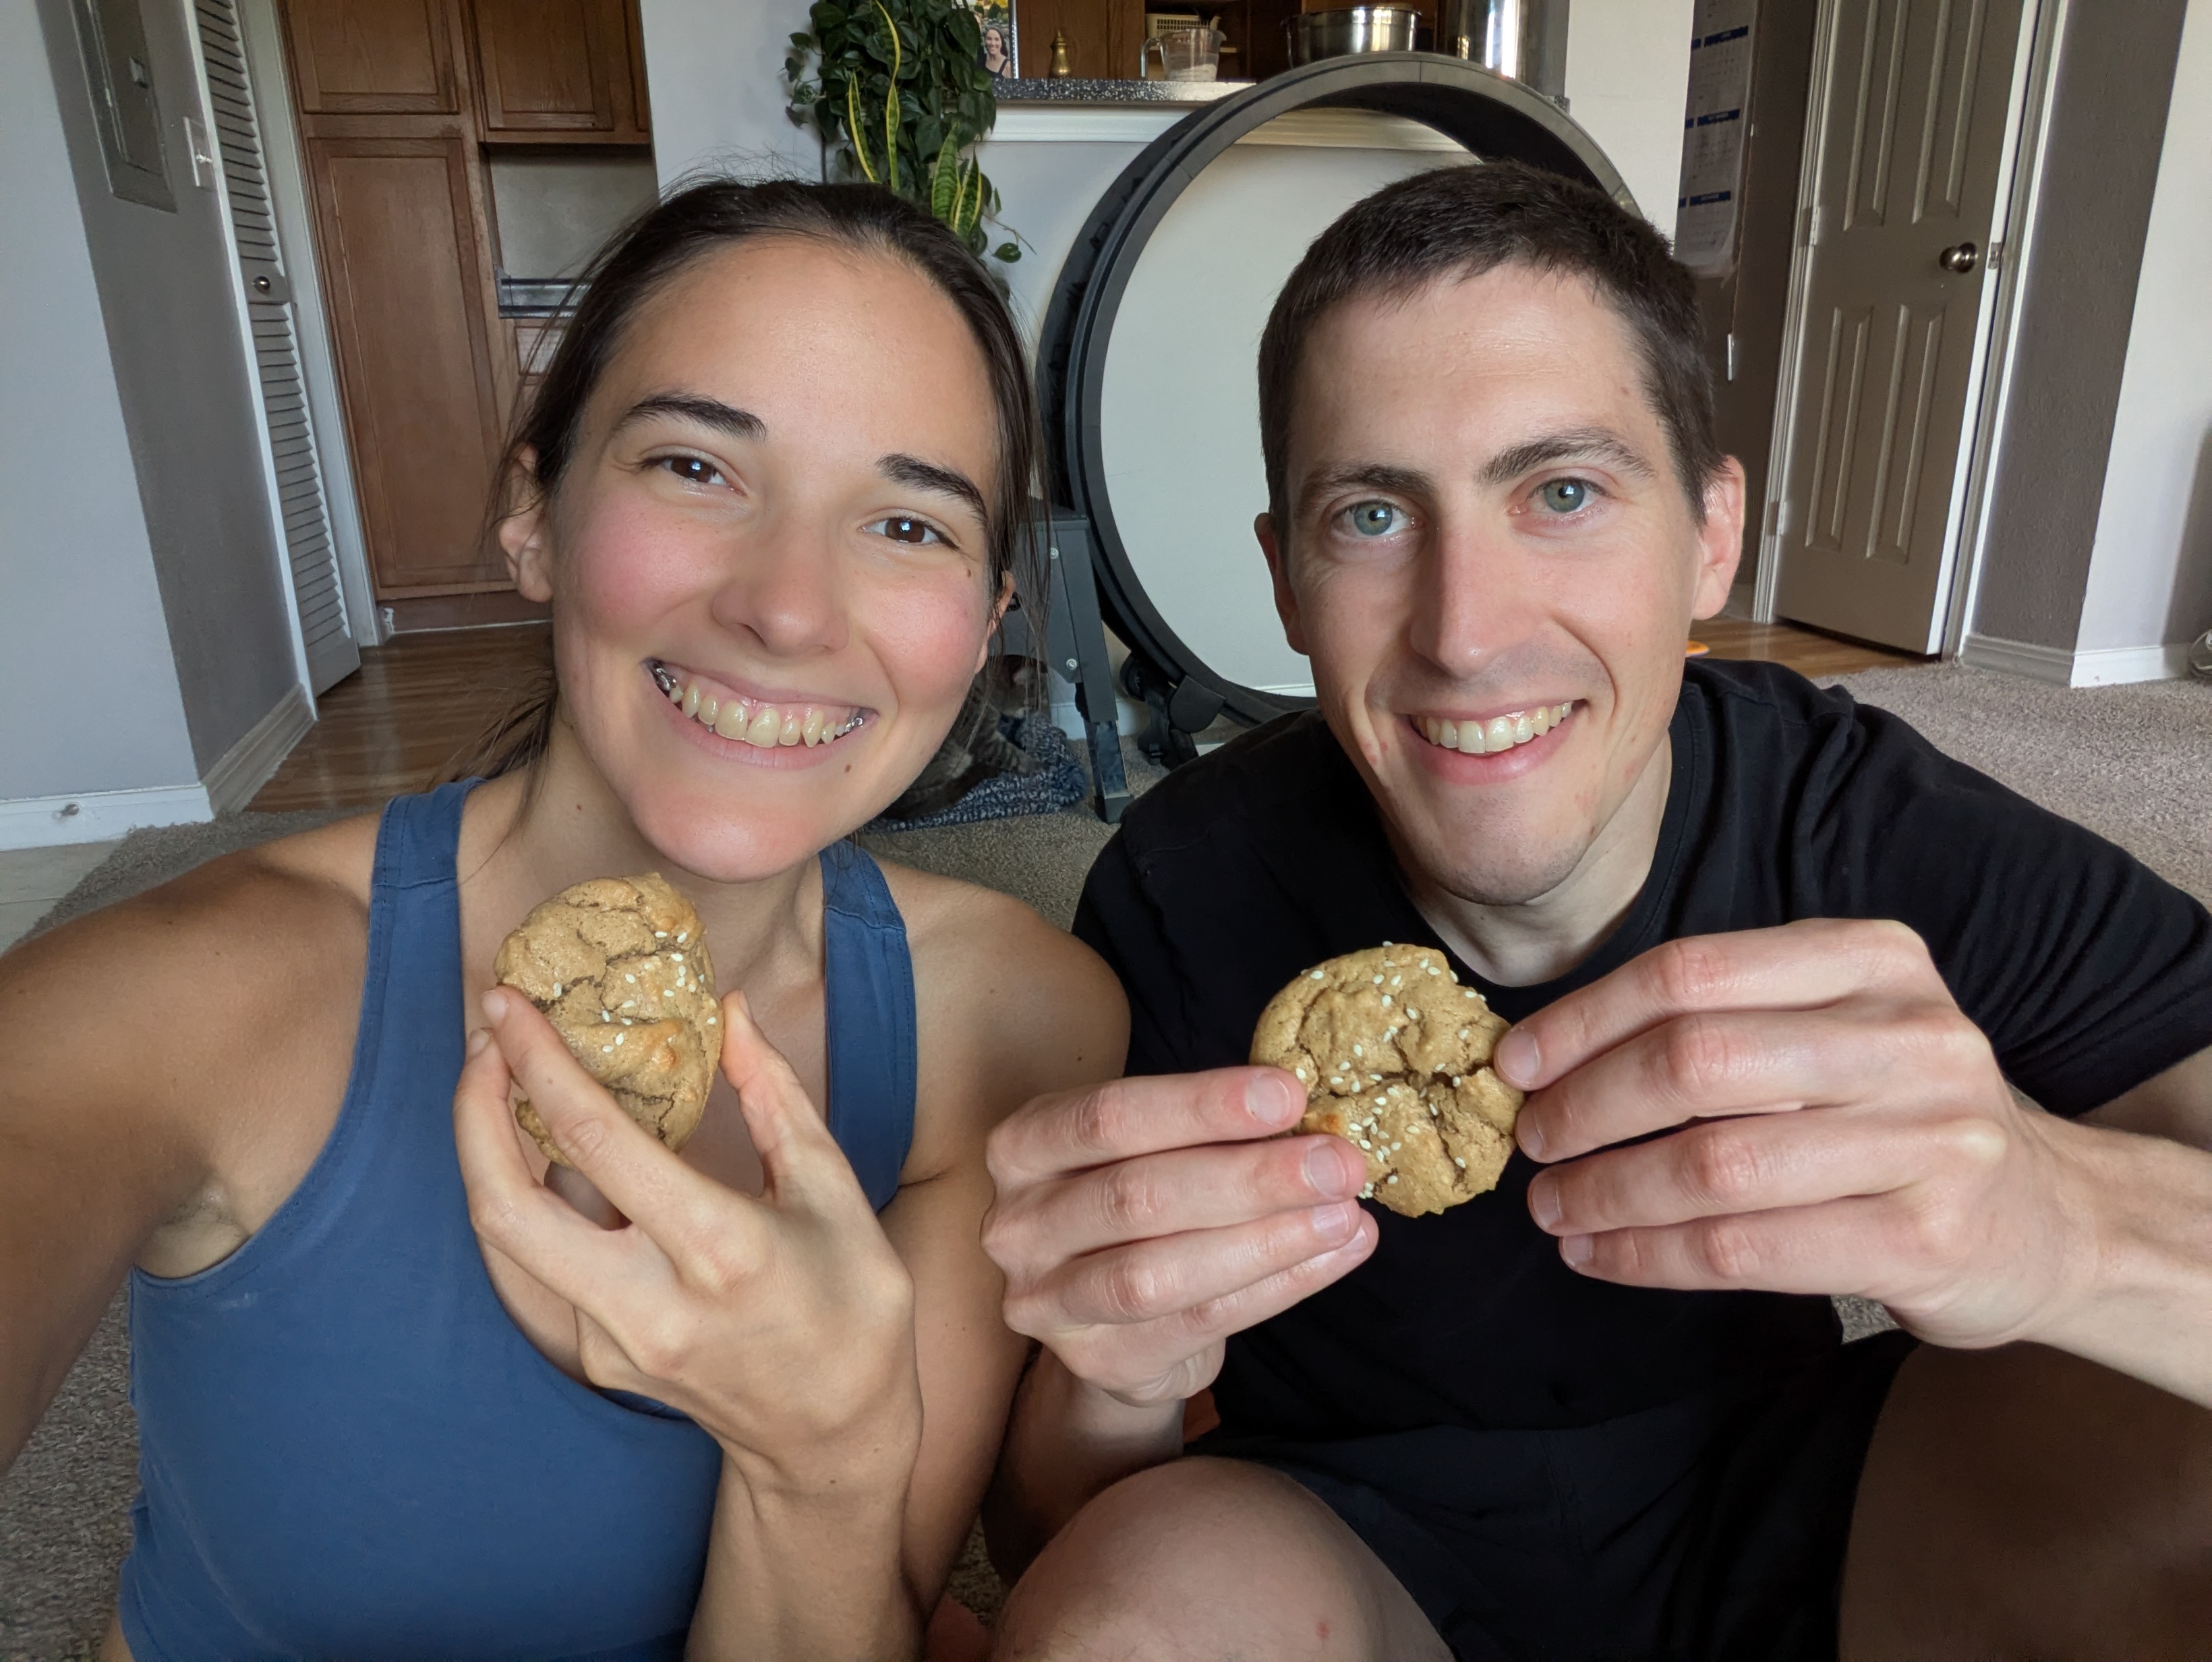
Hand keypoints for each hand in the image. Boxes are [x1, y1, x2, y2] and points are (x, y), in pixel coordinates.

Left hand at [454, 988, 921, 1495]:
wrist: (833, 1436)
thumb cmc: (853, 1305)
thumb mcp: (835, 1190)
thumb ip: (775, 1096)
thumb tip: (730, 1012)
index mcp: (720, 1249)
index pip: (596, 1142)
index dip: (538, 1064)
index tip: (509, 1004)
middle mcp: (650, 1304)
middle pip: (507, 1210)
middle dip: (473, 1114)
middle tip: (484, 1039)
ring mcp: (613, 1342)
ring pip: (511, 1242)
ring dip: (487, 1153)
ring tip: (499, 1075)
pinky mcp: (598, 1358)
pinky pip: (543, 1265)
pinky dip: (531, 1196)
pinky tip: (544, 1145)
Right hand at [981, 1068, 1375, 1407]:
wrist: (1111, 1319)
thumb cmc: (1138, 1207)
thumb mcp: (1150, 1150)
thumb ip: (1206, 1133)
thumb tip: (1308, 1115)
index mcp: (1024, 1147)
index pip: (1107, 1116)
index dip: (1200, 1105)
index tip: (1289, 1095)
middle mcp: (1018, 1225)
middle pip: (1136, 1197)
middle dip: (1250, 1178)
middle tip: (1339, 1163)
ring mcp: (1047, 1302)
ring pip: (1159, 1273)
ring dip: (1265, 1242)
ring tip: (1345, 1214)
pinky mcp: (1096, 1361)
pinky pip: (1197, 1324)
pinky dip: (1277, 1288)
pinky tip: (1333, 1254)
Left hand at [1498, 919, 2096, 1349]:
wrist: (2050, 1219)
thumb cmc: (1896, 1117)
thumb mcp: (1837, 1030)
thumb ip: (1724, 1021)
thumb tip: (1548, 1056)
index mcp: (1874, 959)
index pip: (1693, 971)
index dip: (1585, 1019)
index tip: (1518, 1064)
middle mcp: (1912, 1036)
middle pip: (1697, 1060)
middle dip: (1586, 1106)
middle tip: (1533, 1142)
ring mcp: (1930, 1140)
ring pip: (1714, 1165)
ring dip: (1607, 1191)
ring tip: (1553, 1207)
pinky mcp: (1924, 1240)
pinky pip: (1745, 1249)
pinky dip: (1649, 1256)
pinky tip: (1602, 1255)